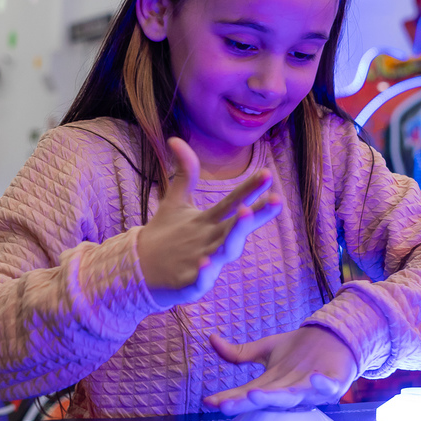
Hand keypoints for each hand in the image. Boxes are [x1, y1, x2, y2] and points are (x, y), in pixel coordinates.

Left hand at [137, 138, 282, 306]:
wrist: (143, 268)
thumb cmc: (168, 236)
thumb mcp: (176, 200)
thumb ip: (184, 173)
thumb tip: (175, 138)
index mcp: (212, 222)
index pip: (234, 202)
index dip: (250, 189)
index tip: (267, 174)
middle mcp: (213, 241)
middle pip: (238, 227)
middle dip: (257, 214)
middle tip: (277, 200)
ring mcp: (205, 262)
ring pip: (225, 251)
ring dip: (235, 236)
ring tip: (245, 216)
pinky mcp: (190, 282)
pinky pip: (201, 278)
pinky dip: (205, 272)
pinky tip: (207, 261)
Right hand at [204, 326, 358, 414]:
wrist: (335, 340)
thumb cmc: (300, 350)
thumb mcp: (267, 349)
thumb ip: (240, 353)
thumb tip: (210, 339)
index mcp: (272, 385)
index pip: (246, 393)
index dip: (228, 398)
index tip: (209, 403)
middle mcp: (289, 390)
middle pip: (266, 398)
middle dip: (247, 403)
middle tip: (226, 406)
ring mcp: (311, 388)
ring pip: (292, 397)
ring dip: (276, 398)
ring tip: (255, 395)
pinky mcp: (333, 381)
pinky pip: (328, 386)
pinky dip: (323, 384)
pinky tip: (315, 378)